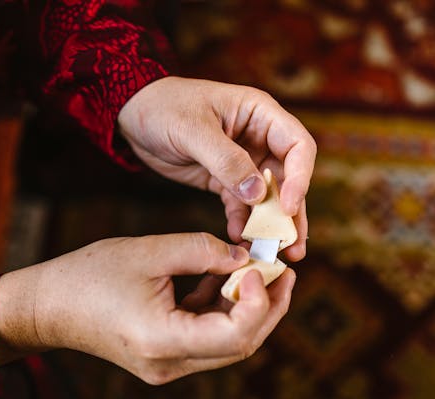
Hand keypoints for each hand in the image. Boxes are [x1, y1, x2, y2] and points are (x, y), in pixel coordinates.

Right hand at [0, 233, 295, 383]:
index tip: (259, 267)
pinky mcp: (164, 358)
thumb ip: (203, 250)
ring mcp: (167, 367)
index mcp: (163, 340)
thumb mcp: (149, 251)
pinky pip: (206, 339)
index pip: (235, 336)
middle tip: (284, 273)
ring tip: (263, 273)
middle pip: (240, 346)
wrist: (48, 308)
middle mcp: (169, 365)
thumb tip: (244, 256)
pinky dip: (222, 312)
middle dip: (267, 309)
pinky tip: (227, 282)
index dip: (258, 302)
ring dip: (248, 310)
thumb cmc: (89, 275)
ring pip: (226, 345)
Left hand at [117, 77, 315, 260]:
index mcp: (261, 114)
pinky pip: (241, 205)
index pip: (298, 146)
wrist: (133, 114)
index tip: (287, 207)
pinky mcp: (225, 180)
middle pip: (290, 177)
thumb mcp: (193, 130)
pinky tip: (238, 240)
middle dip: (292, 213)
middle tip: (294, 247)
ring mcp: (244, 161)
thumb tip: (258, 194)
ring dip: (271, 225)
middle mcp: (259, 138)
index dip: (300, 177)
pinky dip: (242, 223)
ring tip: (274, 254)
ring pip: (268, 197)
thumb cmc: (164, 107)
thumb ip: (226, 161)